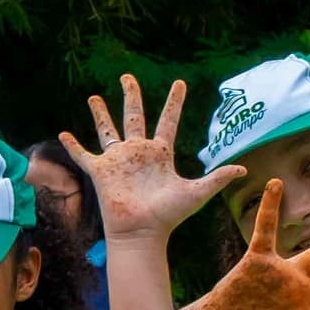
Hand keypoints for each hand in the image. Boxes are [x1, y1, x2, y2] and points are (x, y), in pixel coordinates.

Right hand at [60, 74, 240, 245]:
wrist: (141, 232)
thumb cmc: (168, 216)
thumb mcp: (197, 192)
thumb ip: (218, 178)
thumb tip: (245, 169)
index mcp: (160, 153)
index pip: (168, 120)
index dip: (175, 102)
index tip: (180, 83)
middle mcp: (138, 152)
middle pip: (133, 116)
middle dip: (131, 95)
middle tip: (127, 77)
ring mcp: (117, 161)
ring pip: (107, 129)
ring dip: (100, 113)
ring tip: (93, 96)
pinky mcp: (100, 171)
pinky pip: (83, 155)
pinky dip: (73, 145)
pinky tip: (64, 133)